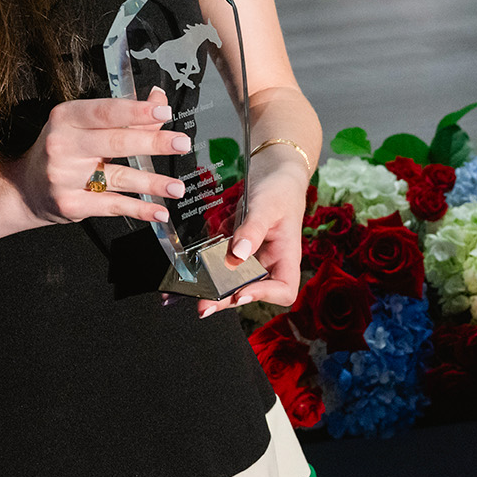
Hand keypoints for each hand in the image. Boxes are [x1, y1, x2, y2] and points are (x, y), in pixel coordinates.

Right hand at [6, 87, 188, 226]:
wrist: (25, 189)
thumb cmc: (62, 150)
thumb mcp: (84, 125)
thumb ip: (124, 114)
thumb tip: (159, 98)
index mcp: (66, 117)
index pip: (105, 111)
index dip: (135, 111)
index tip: (163, 111)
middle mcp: (62, 145)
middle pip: (115, 142)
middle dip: (152, 143)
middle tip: (181, 143)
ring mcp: (64, 176)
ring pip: (118, 177)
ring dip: (152, 183)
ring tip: (177, 186)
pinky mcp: (70, 204)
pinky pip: (111, 205)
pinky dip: (138, 209)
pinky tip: (158, 210)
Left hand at [195, 152, 309, 317]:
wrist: (272, 172)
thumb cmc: (279, 189)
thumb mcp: (267, 206)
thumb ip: (253, 230)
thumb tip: (238, 255)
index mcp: (286, 256)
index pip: (284, 289)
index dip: (264, 296)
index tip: (241, 291)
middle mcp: (270, 262)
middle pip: (252, 290)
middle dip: (227, 299)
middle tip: (204, 304)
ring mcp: (252, 257)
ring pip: (234, 280)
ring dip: (214, 288)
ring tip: (193, 291)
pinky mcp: (236, 249)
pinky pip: (223, 263)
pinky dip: (207, 268)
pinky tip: (190, 270)